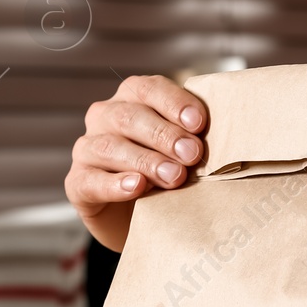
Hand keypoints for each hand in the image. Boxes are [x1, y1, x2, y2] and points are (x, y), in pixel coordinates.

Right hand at [66, 75, 207, 251]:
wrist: (141, 218)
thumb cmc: (167, 174)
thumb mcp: (182, 151)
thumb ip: (194, 137)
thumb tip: (229, 134)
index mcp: (132, 99)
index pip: (149, 89)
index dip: (174, 103)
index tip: (199, 123)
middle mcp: (105, 117)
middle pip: (130, 117)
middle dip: (165, 135)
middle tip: (192, 155)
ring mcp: (87, 149)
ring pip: (111, 147)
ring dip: (146, 160)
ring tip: (174, 176)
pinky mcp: (77, 183)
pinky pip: (91, 180)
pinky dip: (115, 184)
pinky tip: (137, 187)